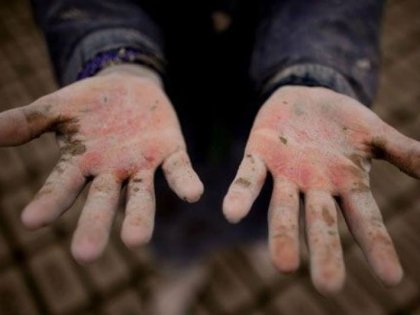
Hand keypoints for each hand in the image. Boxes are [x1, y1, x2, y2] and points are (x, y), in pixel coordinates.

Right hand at [0, 65, 202, 262]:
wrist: (129, 87)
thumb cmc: (90, 104)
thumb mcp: (58, 108)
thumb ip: (28, 120)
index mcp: (81, 163)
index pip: (62, 186)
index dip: (50, 201)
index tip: (32, 220)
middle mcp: (111, 171)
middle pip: (101, 201)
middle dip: (94, 225)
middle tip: (85, 255)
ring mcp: (142, 164)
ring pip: (141, 195)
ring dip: (139, 217)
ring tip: (136, 239)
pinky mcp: (170, 151)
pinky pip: (178, 169)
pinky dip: (184, 182)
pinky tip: (193, 194)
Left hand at [223, 86, 419, 293]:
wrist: (306, 96)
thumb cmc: (342, 121)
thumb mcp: (374, 133)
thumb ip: (402, 151)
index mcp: (346, 183)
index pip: (365, 219)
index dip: (377, 245)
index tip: (392, 278)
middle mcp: (315, 186)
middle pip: (321, 223)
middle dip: (325, 251)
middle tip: (328, 286)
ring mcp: (285, 174)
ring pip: (282, 209)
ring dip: (282, 234)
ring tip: (284, 265)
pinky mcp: (260, 155)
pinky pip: (249, 178)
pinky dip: (241, 195)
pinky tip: (232, 213)